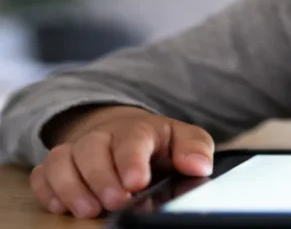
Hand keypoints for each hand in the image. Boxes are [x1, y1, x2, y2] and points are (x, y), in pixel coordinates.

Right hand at [29, 105, 213, 218]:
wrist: (124, 130)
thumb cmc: (157, 141)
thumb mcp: (184, 139)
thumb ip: (194, 149)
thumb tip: (199, 166)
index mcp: (137, 129)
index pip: (132, 139)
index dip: (131, 160)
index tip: (137, 182)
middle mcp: (102, 136)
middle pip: (91, 149)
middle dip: (101, 178)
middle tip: (116, 202)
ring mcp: (76, 150)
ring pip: (61, 161)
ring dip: (71, 186)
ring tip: (89, 210)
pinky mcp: (57, 166)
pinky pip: (42, 174)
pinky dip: (47, 190)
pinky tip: (60, 206)